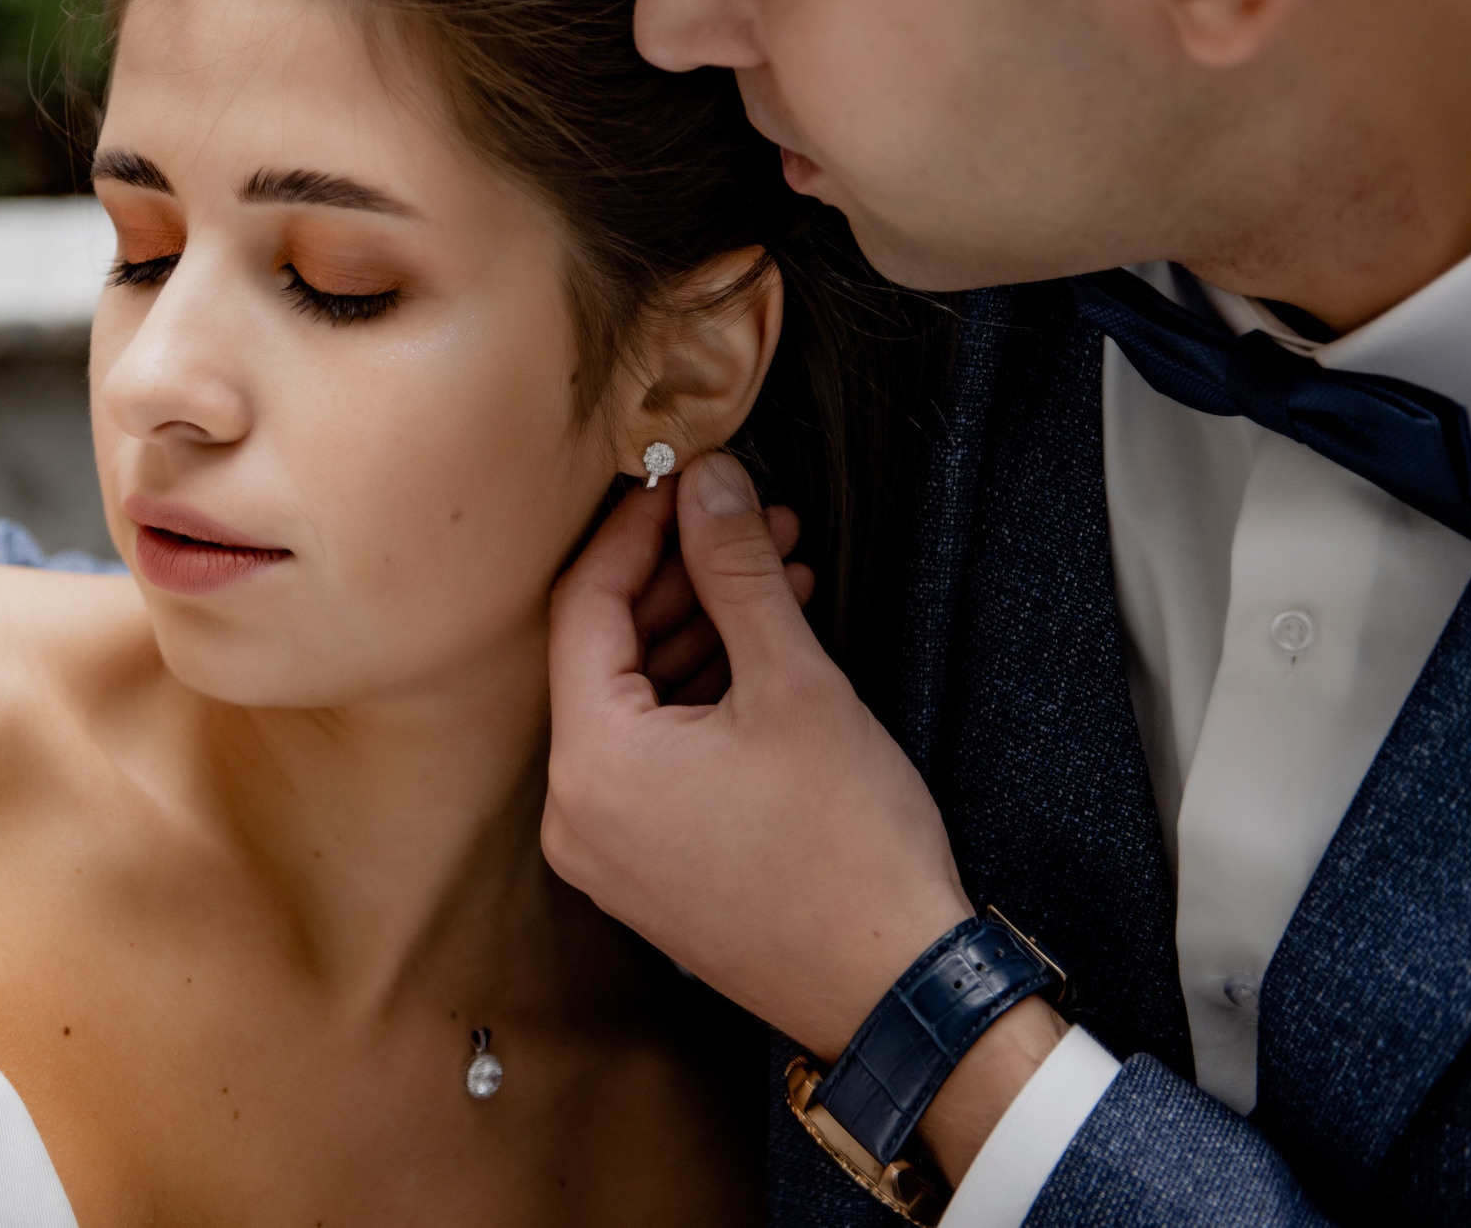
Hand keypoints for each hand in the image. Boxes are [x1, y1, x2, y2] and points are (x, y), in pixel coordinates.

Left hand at [542, 454, 1060, 1180]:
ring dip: (701, 634)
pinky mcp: (642, 871)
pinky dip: (699, 700)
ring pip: (633, 704)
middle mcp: (574, 810)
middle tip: (754, 525)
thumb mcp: (793, 682)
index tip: (685, 482)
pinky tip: (766, 651)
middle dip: (683, 580)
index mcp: (592, 761)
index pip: (585, 605)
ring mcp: (605, 849)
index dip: (636, 531)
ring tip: (780, 577)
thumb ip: (736, 570)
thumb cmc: (850, 849)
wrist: (896, 990)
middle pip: (605, 653)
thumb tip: (710, 481)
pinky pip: (650, 758)